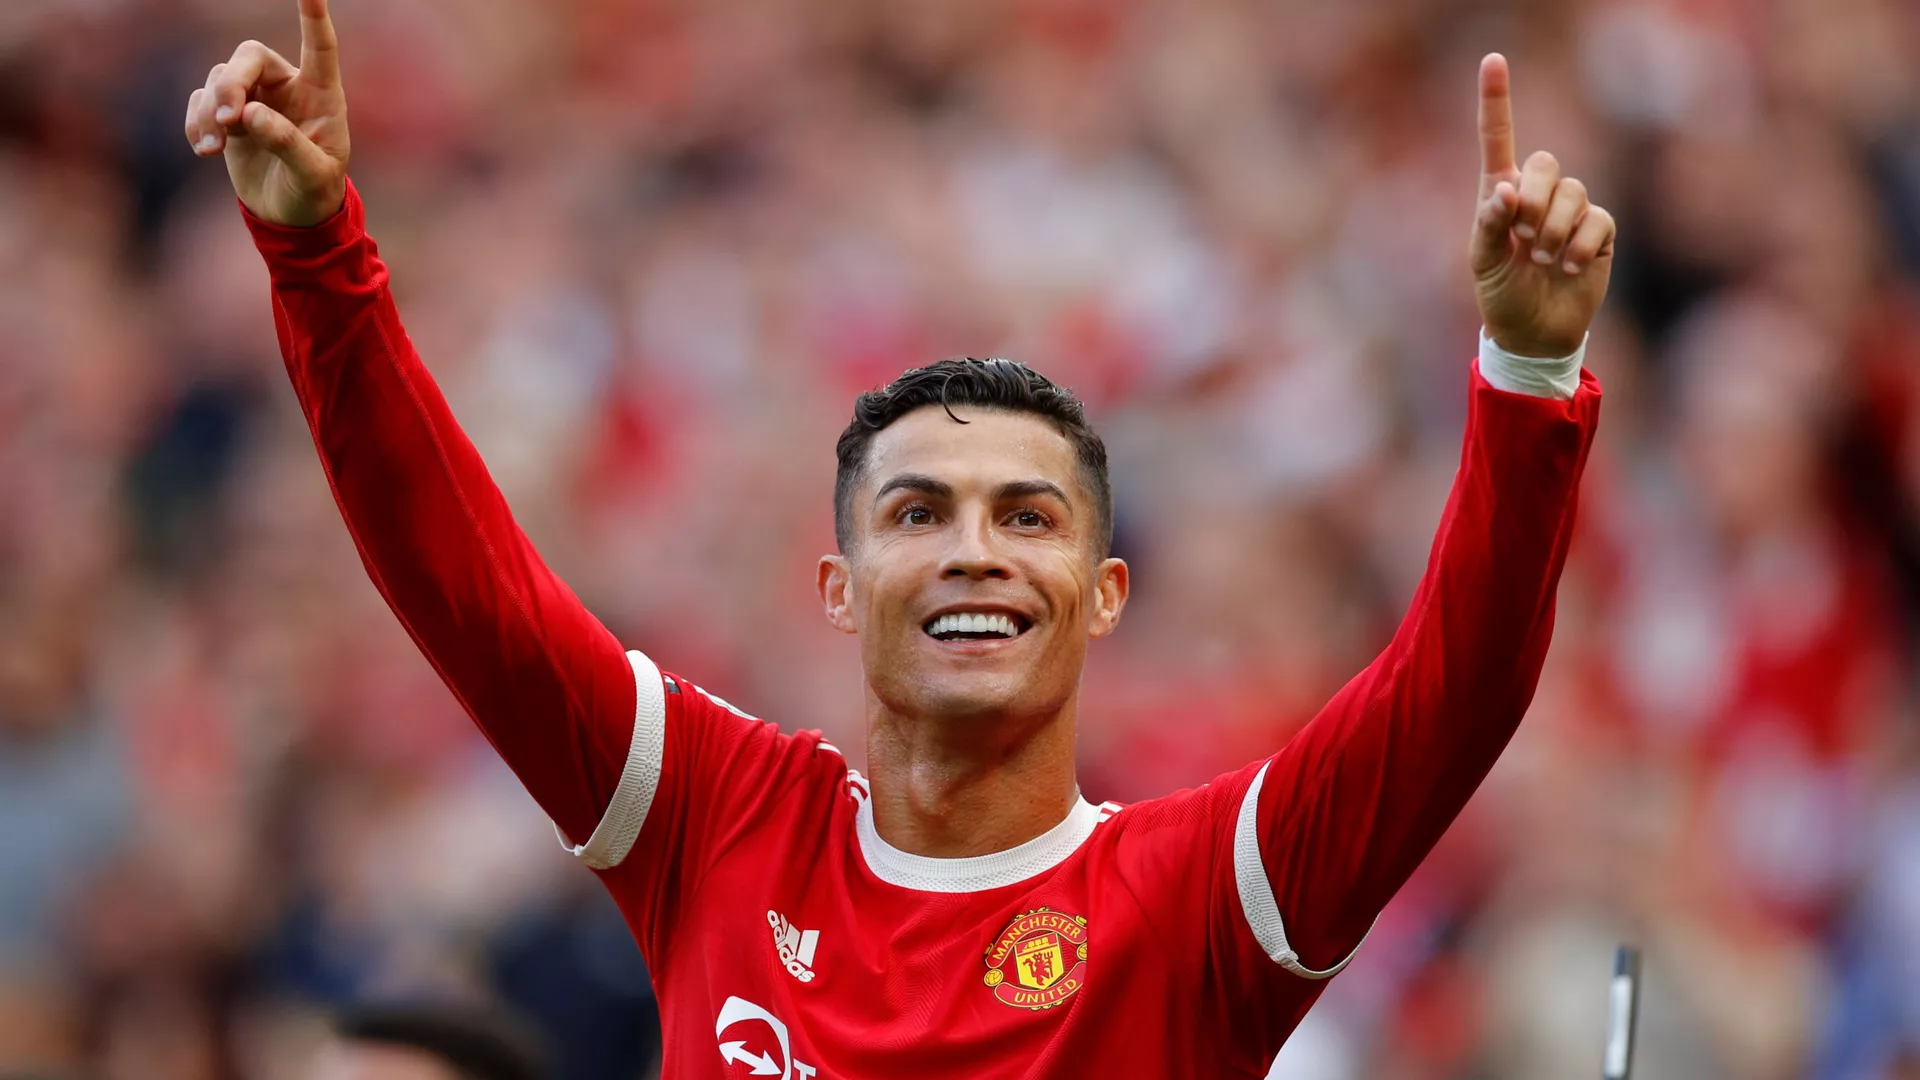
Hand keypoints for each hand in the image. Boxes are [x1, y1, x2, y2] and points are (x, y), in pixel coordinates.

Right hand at [183, 0, 348, 226]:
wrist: (290, 216)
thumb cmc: (314, 193)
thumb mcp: (313, 175)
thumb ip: (288, 144)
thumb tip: (250, 115)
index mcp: (321, 95)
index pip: (319, 46)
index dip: (314, 16)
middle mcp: (286, 87)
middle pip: (248, 57)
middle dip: (231, 83)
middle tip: (229, 119)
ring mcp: (254, 99)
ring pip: (219, 79)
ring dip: (210, 109)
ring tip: (212, 148)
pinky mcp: (228, 116)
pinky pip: (201, 102)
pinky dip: (196, 122)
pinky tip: (204, 150)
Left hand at [1470, 54, 1614, 358]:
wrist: (1535, 332)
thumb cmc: (1501, 295)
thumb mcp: (1482, 263)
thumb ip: (1488, 224)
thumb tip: (1506, 189)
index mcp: (1500, 193)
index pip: (1498, 138)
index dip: (1496, 100)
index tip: (1493, 60)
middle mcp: (1538, 194)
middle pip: (1547, 162)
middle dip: (1535, 201)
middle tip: (1523, 238)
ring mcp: (1571, 211)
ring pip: (1574, 192)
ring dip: (1555, 230)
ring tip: (1542, 260)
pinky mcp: (1598, 231)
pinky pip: (1598, 219)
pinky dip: (1580, 246)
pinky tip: (1569, 268)